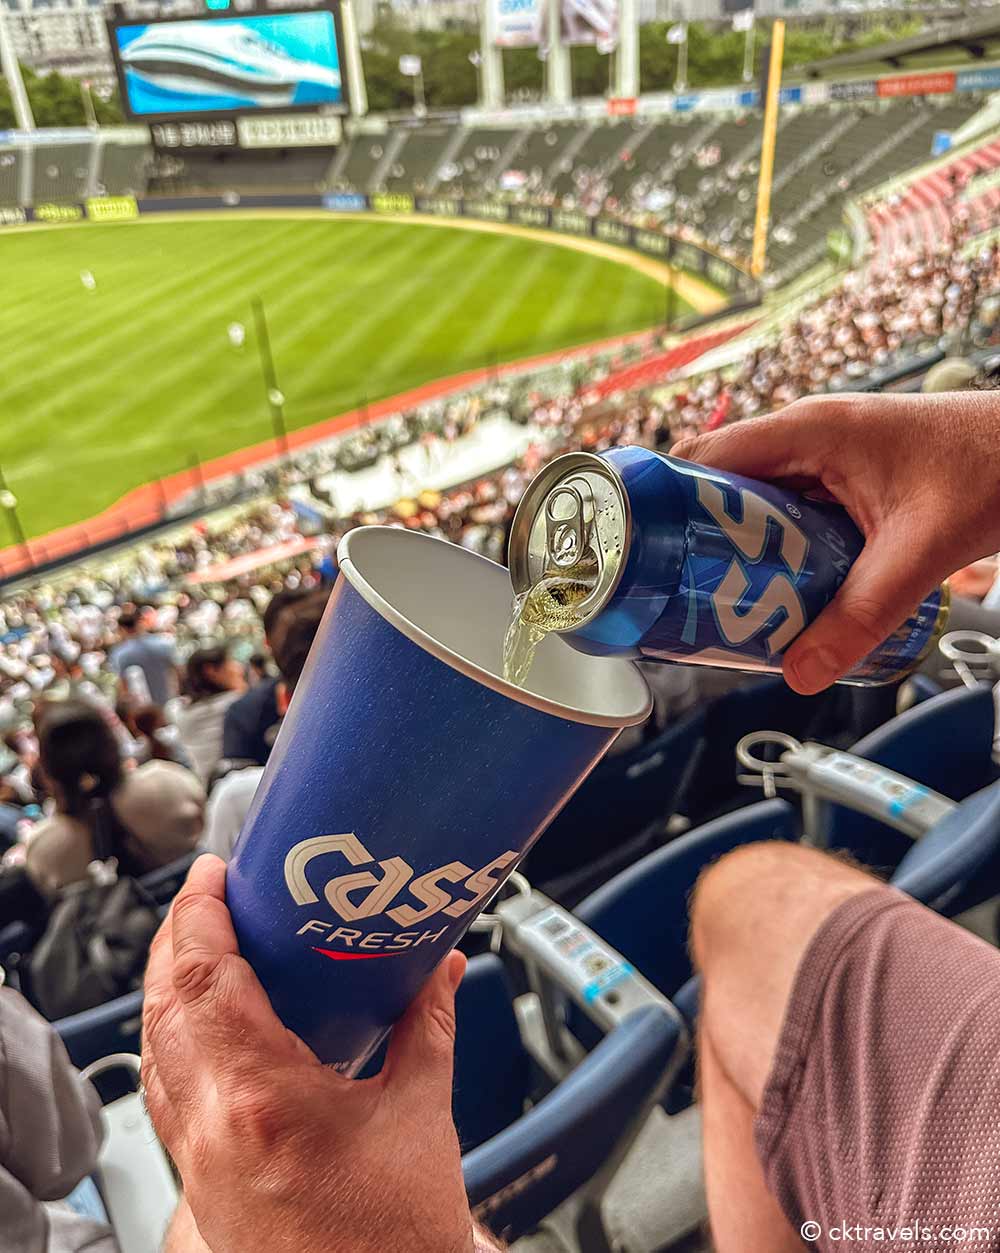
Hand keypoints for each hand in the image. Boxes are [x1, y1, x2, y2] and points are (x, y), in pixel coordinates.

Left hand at [142, 855, 474, 1252]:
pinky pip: (167, 1092)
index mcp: (262, 1097)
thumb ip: (428, 1025)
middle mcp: (212, 1127)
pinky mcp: (201, 1181)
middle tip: (209, 897)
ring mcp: (198, 1158)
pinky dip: (176, 1040)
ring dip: (170, 987)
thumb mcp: (420, 1113)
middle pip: (164, 1006)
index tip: (212, 875)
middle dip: (176, 939)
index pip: (204, 978)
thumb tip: (441, 967)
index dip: (199, 914)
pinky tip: (209, 1027)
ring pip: (155, 1050)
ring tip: (204, 947)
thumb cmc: (394, 1238)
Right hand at [672, 391, 999, 692]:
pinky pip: (785, 510)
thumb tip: (800, 671)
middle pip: (718, 483)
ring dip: (733, 546)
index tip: (641, 554)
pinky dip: (770, 546)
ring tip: (714, 600)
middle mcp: (807, 437)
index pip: (706, 456)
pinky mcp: (842, 477)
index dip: (665, 502)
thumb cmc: (993, 467)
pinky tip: (773, 587)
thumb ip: (862, 614)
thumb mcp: (920, 550)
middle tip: (677, 595)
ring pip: (751, 500)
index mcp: (810, 429)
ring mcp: (824, 456)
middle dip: (694, 539)